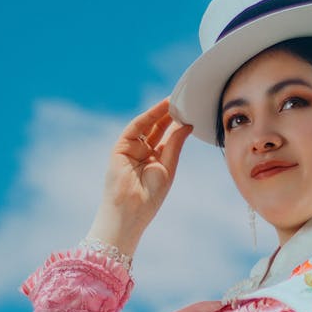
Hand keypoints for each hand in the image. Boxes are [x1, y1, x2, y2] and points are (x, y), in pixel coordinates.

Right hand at [87, 99, 191, 255]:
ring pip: (147, 126)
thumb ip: (175, 144)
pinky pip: (135, 127)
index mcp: (156, 162)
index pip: (167, 138)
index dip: (178, 125)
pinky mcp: (120, 147)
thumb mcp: (168, 167)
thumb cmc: (149, 197)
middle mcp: (143, 154)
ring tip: (175, 100)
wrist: (130, 212)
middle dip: (170, 115)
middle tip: (184, 101)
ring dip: (160, 112)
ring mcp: (131, 150)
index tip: (191, 113)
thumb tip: (187, 125)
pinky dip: (148, 116)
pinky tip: (161, 108)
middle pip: (157, 129)